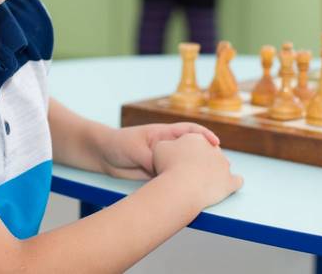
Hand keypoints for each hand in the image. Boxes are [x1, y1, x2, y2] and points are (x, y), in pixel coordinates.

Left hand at [99, 122, 219, 179]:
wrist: (102, 156)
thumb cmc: (118, 143)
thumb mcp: (135, 148)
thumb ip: (151, 158)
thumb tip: (166, 171)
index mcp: (164, 134)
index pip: (190, 130)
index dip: (205, 135)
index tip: (216, 143)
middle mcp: (167, 146)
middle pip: (192, 150)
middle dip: (206, 156)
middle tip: (219, 167)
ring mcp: (164, 161)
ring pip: (184, 166)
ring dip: (195, 173)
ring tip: (208, 182)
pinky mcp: (158, 174)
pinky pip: (172, 178)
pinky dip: (181, 184)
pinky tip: (188, 192)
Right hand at [153, 133, 243, 207]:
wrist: (182, 185)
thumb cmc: (168, 166)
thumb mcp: (160, 148)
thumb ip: (166, 146)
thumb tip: (170, 148)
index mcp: (196, 138)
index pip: (193, 142)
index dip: (185, 151)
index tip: (178, 161)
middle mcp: (213, 149)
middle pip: (208, 153)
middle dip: (201, 161)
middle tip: (189, 173)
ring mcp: (224, 165)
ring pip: (223, 165)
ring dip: (216, 171)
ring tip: (204, 182)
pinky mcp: (230, 182)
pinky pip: (236, 181)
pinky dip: (232, 183)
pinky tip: (226, 186)